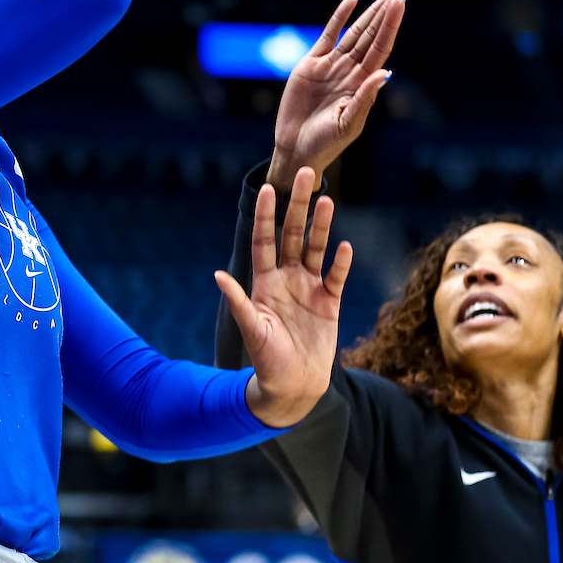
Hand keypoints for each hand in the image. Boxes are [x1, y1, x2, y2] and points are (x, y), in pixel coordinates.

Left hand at [215, 168, 350, 426]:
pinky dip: (340, 262)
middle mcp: (286, 278)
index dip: (265, 215)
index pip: (264, 240)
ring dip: (321, 225)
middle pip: (292, 234)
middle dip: (298, 205)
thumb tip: (217, 275)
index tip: (267, 187)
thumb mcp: (251, 329)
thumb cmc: (266, 361)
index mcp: (264, 282)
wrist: (292, 388)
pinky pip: (335, 276)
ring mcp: (309, 288)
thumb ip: (238, 302)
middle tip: (307, 174)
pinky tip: (344, 245)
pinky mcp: (329, 303)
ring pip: (315, 248)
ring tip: (327, 200)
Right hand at [267, 0, 408, 193]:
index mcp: (364, 82)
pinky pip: (329, 35)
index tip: (401, 1)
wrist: (297, 147)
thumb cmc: (326, 142)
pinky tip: (351, 1)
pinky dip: (339, 18)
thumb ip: (365, 97)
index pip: (382, 46)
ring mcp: (332, 65)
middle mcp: (351, 70)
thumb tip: (385, 72)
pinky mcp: (311, 64)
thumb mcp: (349, 123)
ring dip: (370, 12)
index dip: (391, 24)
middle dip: (387, 11)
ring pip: (355, 32)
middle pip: (373, 34)